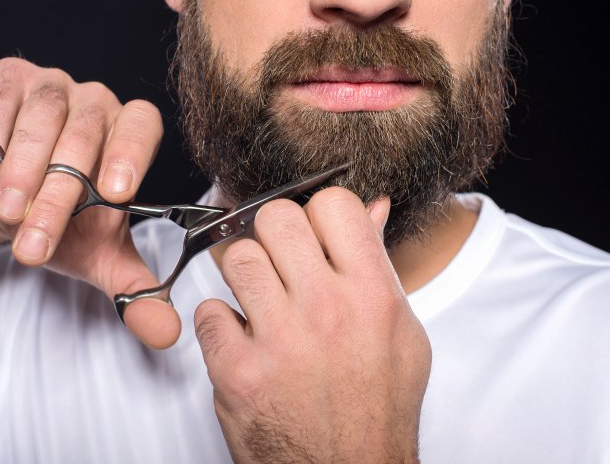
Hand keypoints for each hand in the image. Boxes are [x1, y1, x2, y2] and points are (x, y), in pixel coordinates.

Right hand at [0, 57, 179, 346]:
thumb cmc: (55, 218)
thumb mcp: (95, 255)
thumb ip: (134, 287)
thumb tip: (166, 332)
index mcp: (130, 135)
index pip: (143, 128)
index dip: (131, 153)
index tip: (114, 193)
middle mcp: (98, 103)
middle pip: (87, 137)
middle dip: (60, 196)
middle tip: (36, 241)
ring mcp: (54, 86)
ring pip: (44, 118)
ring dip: (23, 173)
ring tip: (9, 214)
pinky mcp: (9, 80)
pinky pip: (1, 104)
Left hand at [194, 188, 431, 462]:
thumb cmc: (377, 405)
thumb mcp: (401, 331)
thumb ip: (379, 264)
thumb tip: (374, 208)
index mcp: (373, 294)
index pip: (333, 204)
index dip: (318, 212)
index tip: (313, 232)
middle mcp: (327, 311)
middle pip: (275, 218)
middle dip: (273, 233)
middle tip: (279, 261)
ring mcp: (279, 341)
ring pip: (234, 256)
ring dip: (244, 276)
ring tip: (260, 301)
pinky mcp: (237, 373)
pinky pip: (208, 312)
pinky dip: (221, 324)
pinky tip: (244, 340)